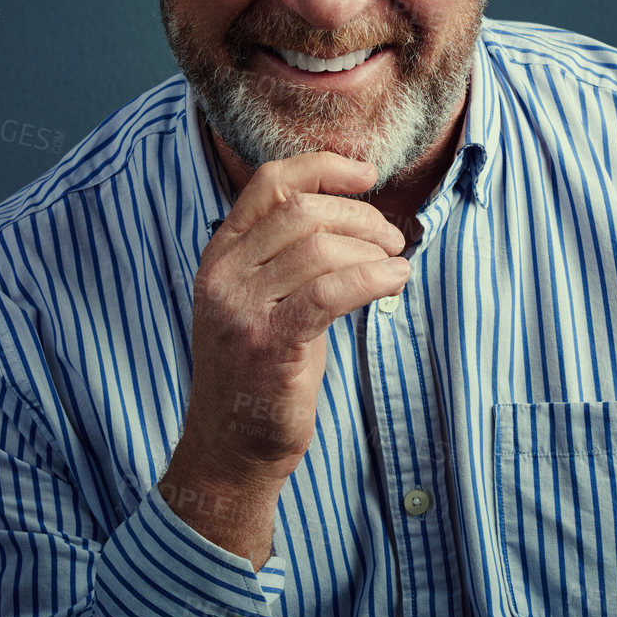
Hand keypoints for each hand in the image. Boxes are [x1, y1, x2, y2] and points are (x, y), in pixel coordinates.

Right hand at [158, 152, 408, 564]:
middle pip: (304, 211)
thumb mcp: (260, 299)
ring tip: (396, 267)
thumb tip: (355, 210)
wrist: (231, 448)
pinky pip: (332, 291)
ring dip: (374, 251)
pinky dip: (374, 278)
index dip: (323, 168)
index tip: (366, 174)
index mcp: (220, 255)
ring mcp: (241, 310)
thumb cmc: (260, 371)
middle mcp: (223, 275)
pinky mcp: (270, 345)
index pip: (270, 183)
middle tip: (393, 239)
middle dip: (362, 217)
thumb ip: (288, 254)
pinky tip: (394, 283)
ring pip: (322, 248)